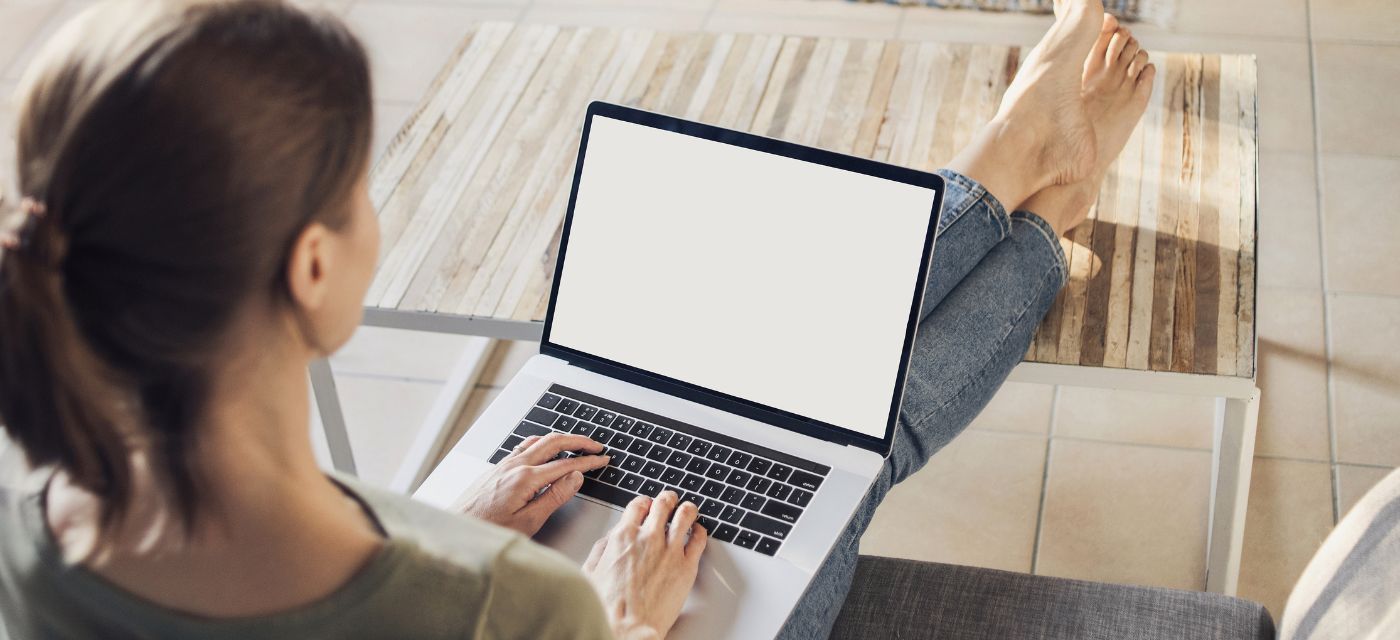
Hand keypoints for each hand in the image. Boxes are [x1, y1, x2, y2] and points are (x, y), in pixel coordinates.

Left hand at [457, 433, 609, 536]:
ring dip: (561, 439)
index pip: (566, 464)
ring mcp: (504, 464)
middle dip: (578, 441)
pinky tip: (543, 450)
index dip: (588, 462)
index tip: (602, 460)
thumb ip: (555, 496)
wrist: (458, 530)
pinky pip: (524, 446)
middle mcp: (514, 465)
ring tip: (575, 444)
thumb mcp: (529, 521)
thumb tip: (575, 477)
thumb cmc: (490, 530)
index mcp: (525, 478)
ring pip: (538, 441)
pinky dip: (542, 443)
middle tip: (595, 446)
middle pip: (553, 442)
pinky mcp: (497, 468)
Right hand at [582, 491, 707, 639]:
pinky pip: (699, 539)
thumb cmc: (608, 608)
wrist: (627, 629)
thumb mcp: (591, 572)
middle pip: (663, 503)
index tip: (648, 505)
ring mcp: (669, 550)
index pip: (638, 504)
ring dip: (687, 509)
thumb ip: (601, 550)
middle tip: (670, 501)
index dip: (645, 502)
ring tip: (689, 510)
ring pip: (685, 515)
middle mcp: (648, 538)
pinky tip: (698, 532)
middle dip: (667, 500)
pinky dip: (700, 531)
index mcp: (623, 536)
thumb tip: (609, 541)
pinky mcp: (686, 567)